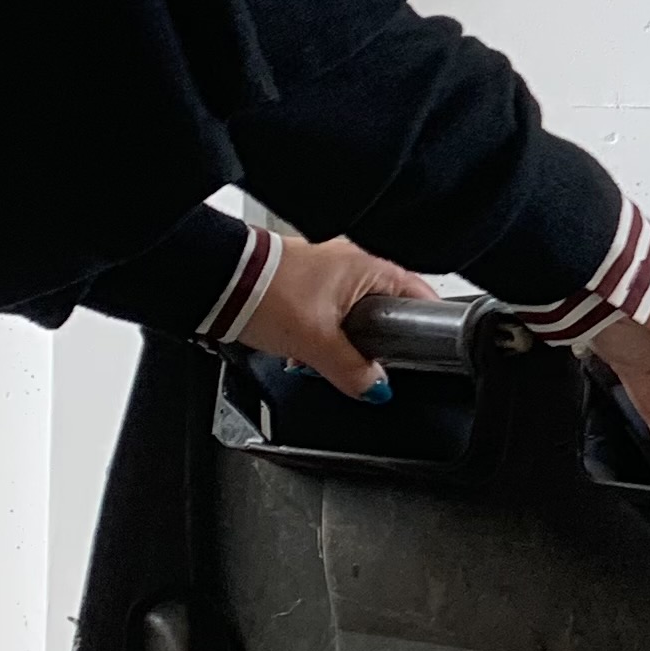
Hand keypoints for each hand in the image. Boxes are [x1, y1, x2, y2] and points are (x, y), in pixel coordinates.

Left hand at [237, 233, 437, 397]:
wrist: (219, 283)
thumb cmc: (265, 294)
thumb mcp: (317, 343)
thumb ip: (352, 370)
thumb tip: (376, 389)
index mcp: (368, 266)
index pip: (419, 293)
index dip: (428, 322)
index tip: (429, 347)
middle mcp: (352, 262)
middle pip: (387, 306)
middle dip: (380, 338)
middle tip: (374, 363)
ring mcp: (328, 269)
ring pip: (356, 311)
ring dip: (348, 337)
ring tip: (334, 359)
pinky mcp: (305, 281)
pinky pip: (331, 310)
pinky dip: (326, 331)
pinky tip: (311, 350)